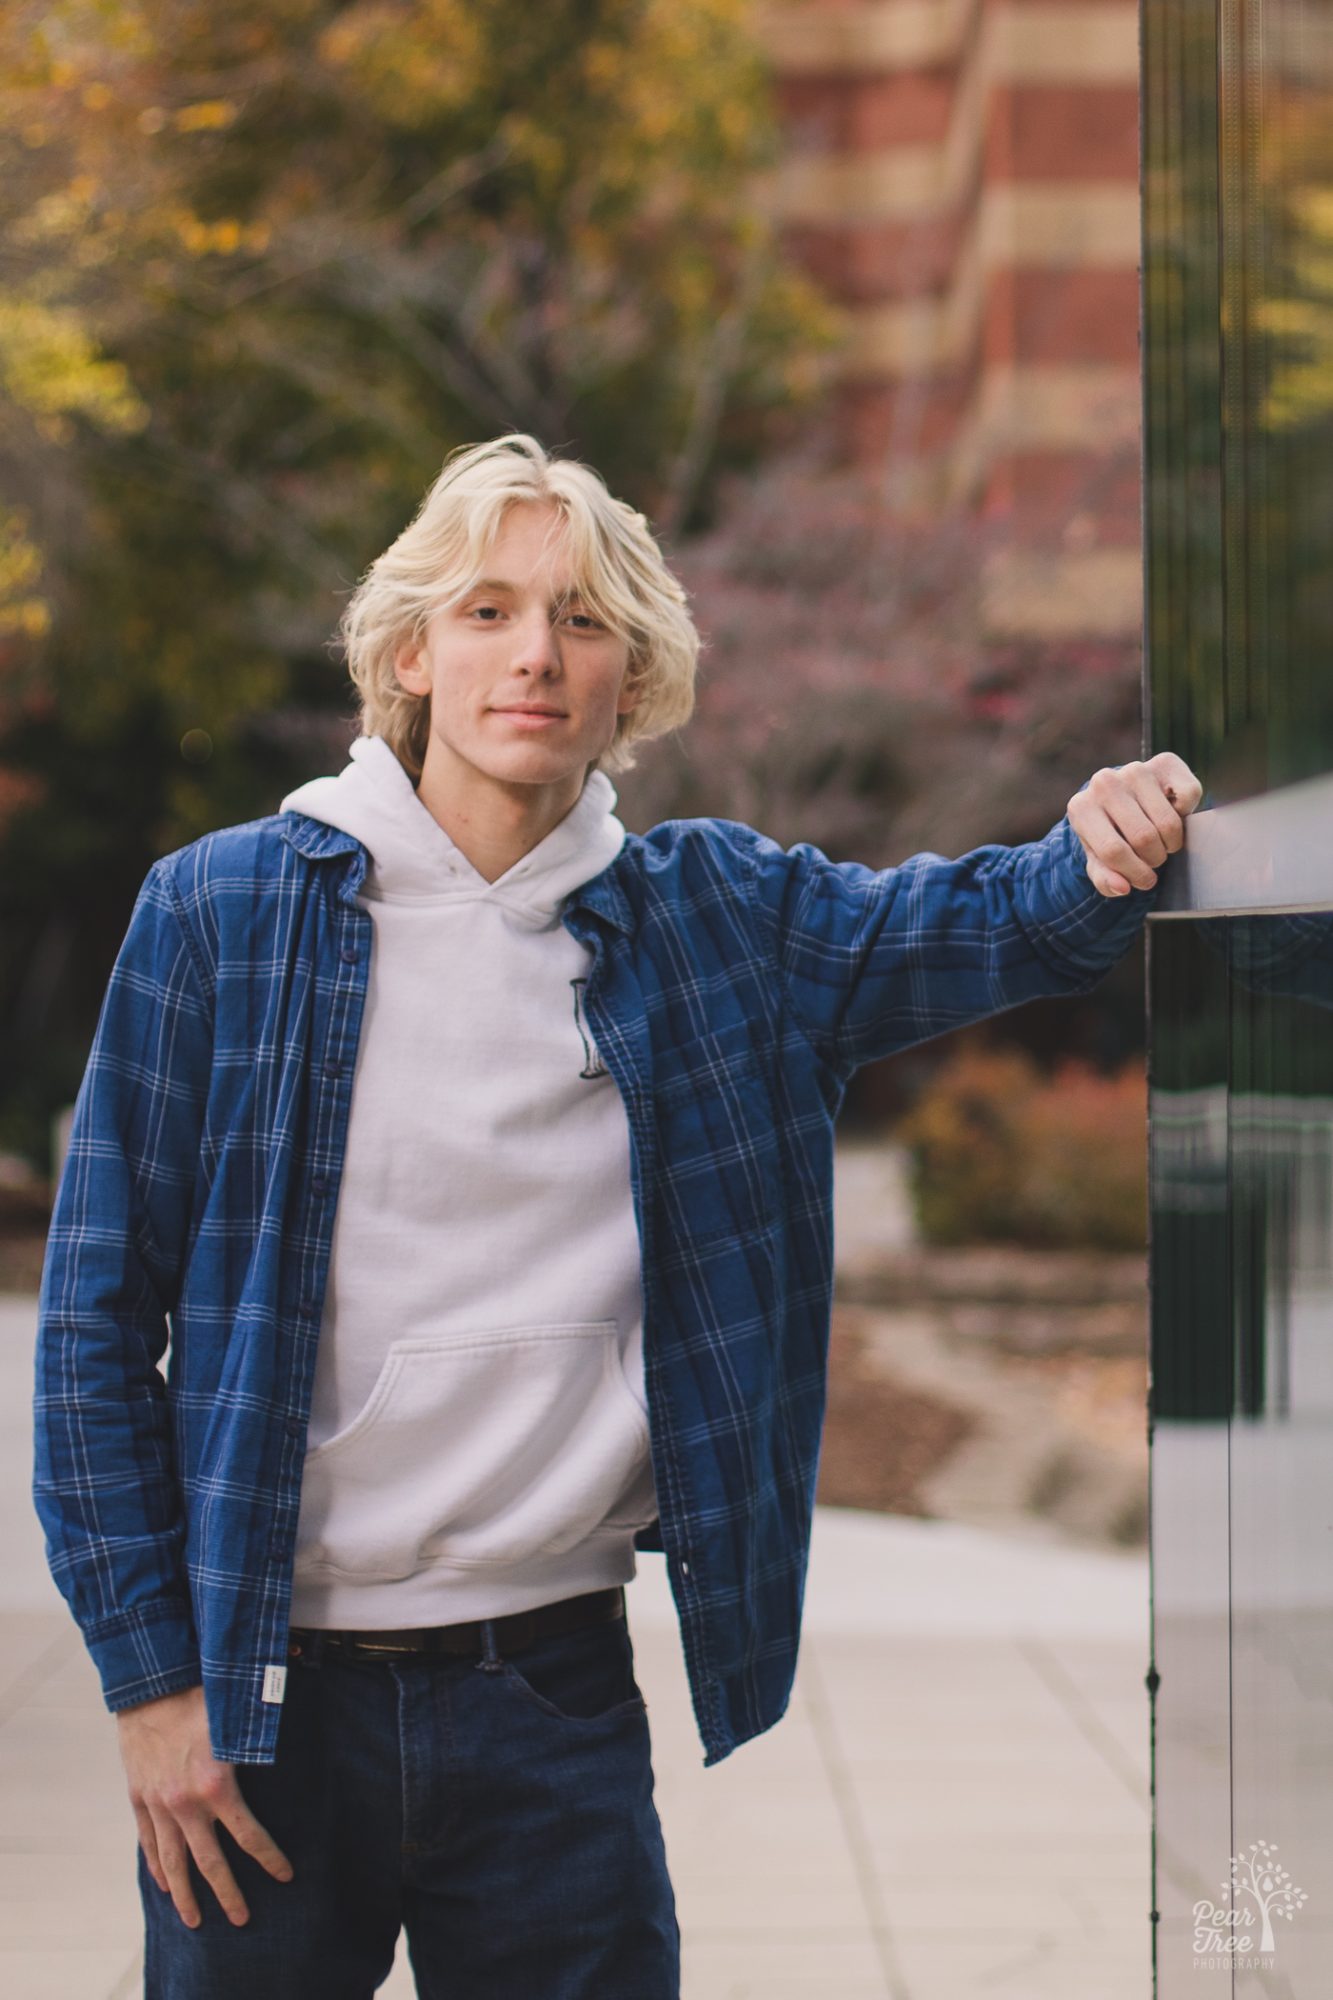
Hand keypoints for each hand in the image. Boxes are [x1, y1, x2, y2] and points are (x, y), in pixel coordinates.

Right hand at [115, 1684, 293, 1927]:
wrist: (149, 1682)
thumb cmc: (200, 1691)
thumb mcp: (238, 1716)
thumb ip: (263, 1738)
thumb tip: (300, 1740)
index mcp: (216, 1784)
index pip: (248, 1834)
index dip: (268, 1857)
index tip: (285, 1876)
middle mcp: (184, 1802)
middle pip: (209, 1862)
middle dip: (228, 1894)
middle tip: (242, 1920)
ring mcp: (158, 1802)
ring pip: (172, 1861)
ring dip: (185, 1894)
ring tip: (195, 1920)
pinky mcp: (138, 1796)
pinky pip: (148, 1840)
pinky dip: (156, 1865)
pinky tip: (164, 1883)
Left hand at [1067, 753, 1202, 897]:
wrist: (1123, 797)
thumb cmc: (1110, 834)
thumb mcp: (1099, 860)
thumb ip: (1105, 879)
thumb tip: (1122, 887)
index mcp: (1081, 808)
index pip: (1113, 851)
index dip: (1135, 873)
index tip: (1145, 881)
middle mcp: (1104, 783)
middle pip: (1144, 838)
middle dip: (1155, 859)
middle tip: (1154, 860)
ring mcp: (1135, 770)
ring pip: (1168, 823)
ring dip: (1172, 843)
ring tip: (1162, 843)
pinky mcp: (1165, 762)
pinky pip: (1190, 797)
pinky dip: (1187, 814)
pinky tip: (1172, 814)